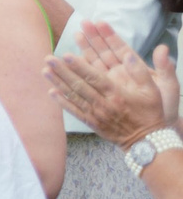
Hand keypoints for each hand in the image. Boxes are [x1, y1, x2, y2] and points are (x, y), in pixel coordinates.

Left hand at [47, 24, 178, 146]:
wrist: (147, 142)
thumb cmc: (150, 113)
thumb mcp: (153, 92)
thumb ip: (140, 72)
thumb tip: (128, 56)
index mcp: (118, 95)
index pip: (95, 78)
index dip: (80, 67)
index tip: (66, 55)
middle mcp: (104, 105)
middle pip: (80, 86)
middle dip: (63, 72)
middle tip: (48, 58)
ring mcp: (97, 115)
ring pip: (74, 97)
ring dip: (58, 83)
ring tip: (45, 71)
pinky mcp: (92, 123)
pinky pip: (75, 111)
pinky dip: (62, 102)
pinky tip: (51, 92)